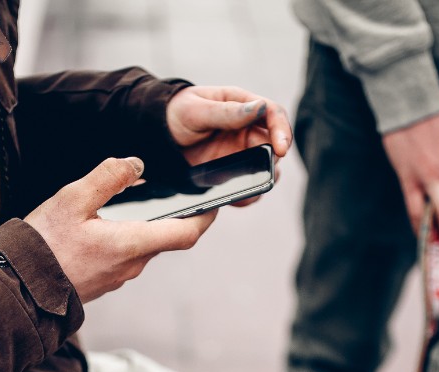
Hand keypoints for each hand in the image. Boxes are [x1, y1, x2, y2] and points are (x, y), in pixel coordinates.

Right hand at [24, 157, 216, 301]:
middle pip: (165, 238)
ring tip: (130, 201)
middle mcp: (132, 265)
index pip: (186, 234)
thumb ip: (107, 178)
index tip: (213, 202)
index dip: (204, 217)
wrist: (18, 287)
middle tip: (169, 192)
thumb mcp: (72, 200)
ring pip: (144, 247)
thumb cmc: (43, 245)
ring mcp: (118, 277)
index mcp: (131, 244)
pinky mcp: (104, 282)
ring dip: (144, 226)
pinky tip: (105, 223)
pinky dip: (126, 238)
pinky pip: (125, 257)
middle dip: (170, 215)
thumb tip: (136, 165)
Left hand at [166, 86, 291, 202]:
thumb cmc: (176, 113)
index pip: (273, 114)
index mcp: (242, 105)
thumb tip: (260, 107)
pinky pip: (248, 185)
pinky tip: (238, 198)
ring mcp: (240, 152)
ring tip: (253, 188)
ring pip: (265, 168)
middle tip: (266, 172)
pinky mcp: (232, 171)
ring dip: (264, 179)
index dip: (282, 130)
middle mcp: (246, 129)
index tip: (282, 148)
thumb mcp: (197, 110)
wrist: (155, 134)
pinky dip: (247, 194)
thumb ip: (228, 112)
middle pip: (273, 145)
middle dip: (273, 160)